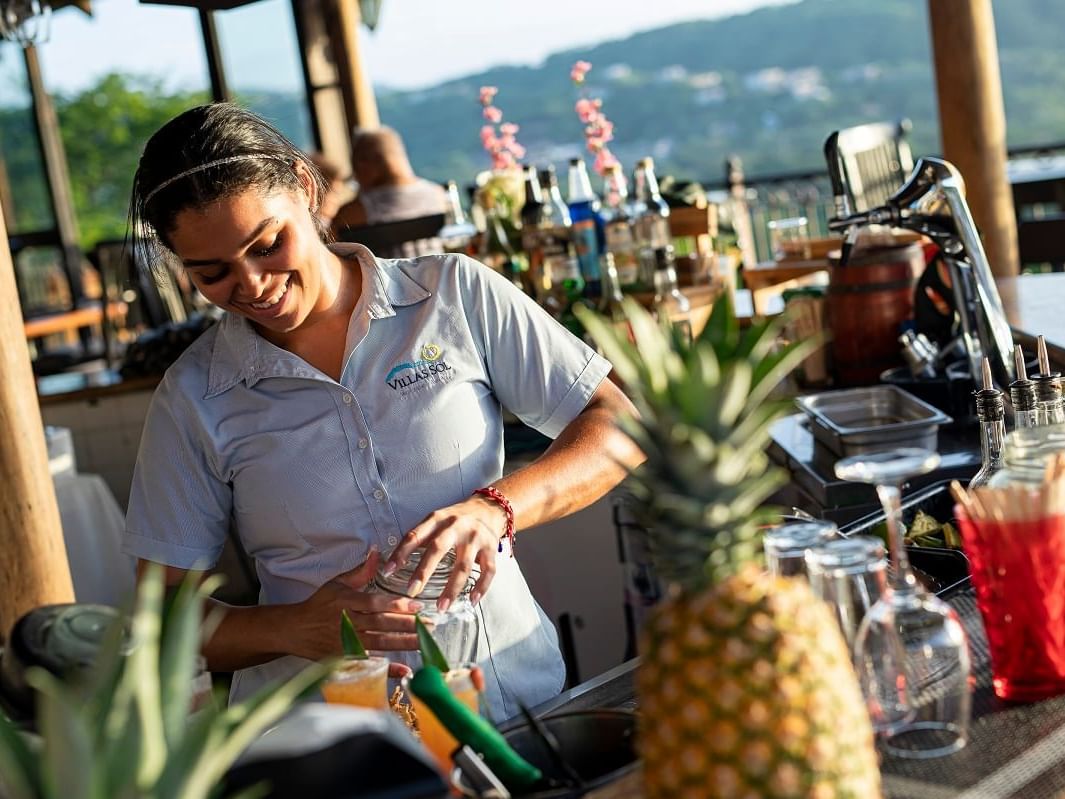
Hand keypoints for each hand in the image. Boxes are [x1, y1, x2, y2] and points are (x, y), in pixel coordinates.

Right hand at [292, 547, 421, 664]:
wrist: (295, 630)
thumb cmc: (319, 605)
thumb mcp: (337, 583)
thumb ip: (361, 571)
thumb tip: (377, 552)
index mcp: (346, 602)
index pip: (374, 603)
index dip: (396, 605)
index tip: (417, 606)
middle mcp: (347, 623)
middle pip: (381, 625)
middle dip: (407, 625)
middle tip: (430, 625)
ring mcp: (346, 643)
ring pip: (379, 644)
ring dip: (403, 643)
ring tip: (424, 642)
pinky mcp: (345, 659)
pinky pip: (370, 664)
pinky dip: (387, 669)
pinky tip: (404, 669)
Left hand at [383, 496, 503, 610]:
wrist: (487, 508)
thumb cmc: (454, 520)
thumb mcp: (435, 521)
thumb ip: (418, 538)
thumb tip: (392, 563)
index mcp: (437, 519)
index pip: (415, 536)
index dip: (401, 553)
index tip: (387, 571)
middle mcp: (456, 527)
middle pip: (438, 549)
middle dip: (424, 572)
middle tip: (411, 592)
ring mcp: (475, 537)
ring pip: (464, 566)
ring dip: (452, 589)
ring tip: (441, 607)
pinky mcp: (491, 548)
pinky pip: (488, 571)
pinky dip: (481, 587)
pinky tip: (472, 600)